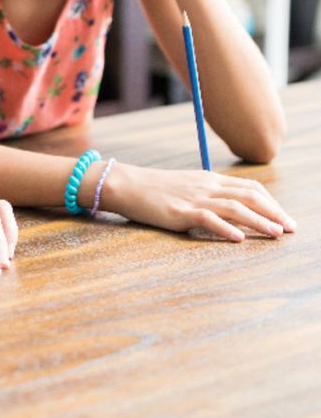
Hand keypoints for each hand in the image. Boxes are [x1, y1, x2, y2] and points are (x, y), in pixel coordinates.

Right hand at [101, 162, 296, 240]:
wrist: (125, 184)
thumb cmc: (153, 188)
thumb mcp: (185, 185)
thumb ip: (205, 192)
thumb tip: (225, 206)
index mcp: (208, 179)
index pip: (248, 187)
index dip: (270, 202)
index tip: (284, 216)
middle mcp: (205, 186)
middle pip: (248, 195)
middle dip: (274, 212)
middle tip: (291, 228)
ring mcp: (193, 198)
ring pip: (234, 207)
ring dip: (259, 221)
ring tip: (277, 233)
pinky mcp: (180, 212)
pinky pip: (208, 219)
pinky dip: (226, 228)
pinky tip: (239, 238)